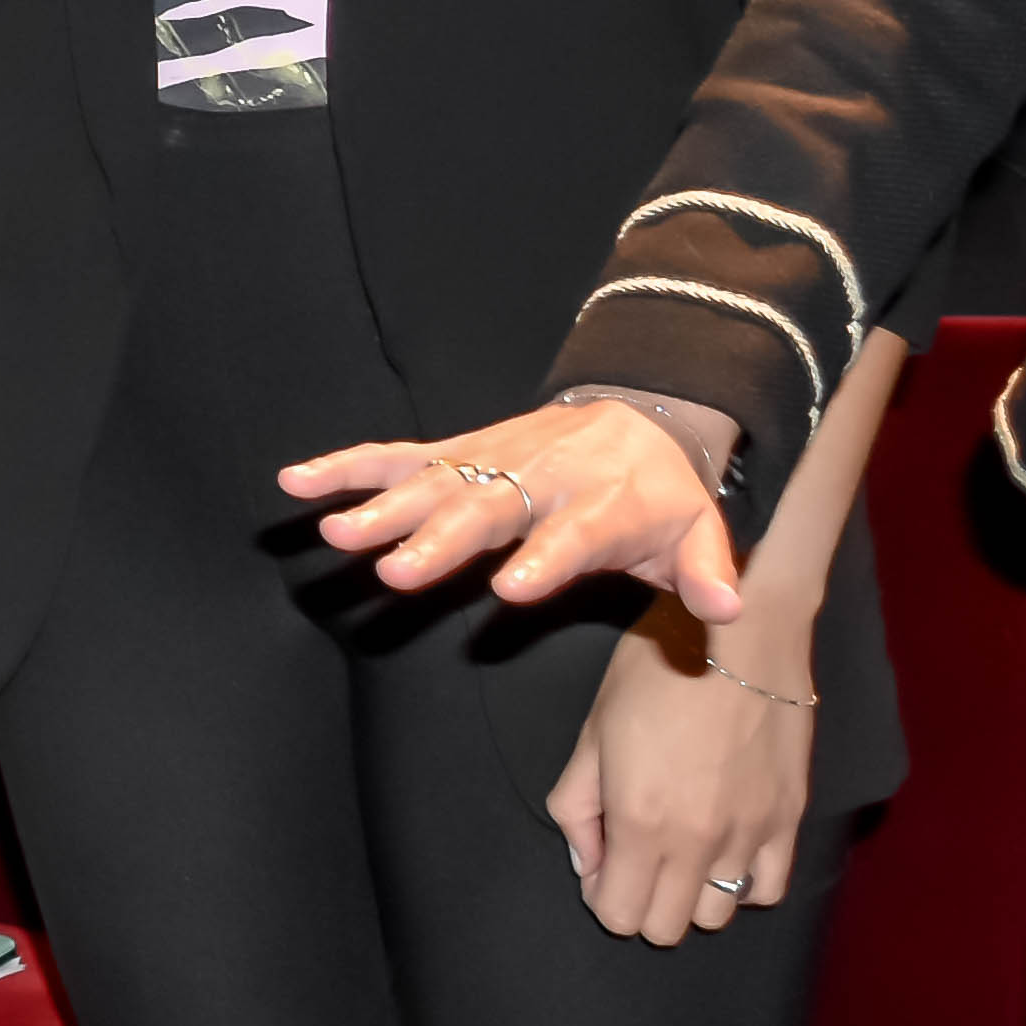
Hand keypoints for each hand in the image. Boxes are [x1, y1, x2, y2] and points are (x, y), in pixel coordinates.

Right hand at [279, 395, 743, 614]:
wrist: (638, 413)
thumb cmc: (662, 493)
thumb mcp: (700, 530)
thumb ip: (708, 572)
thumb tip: (728, 611)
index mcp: (600, 504)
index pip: (572, 536)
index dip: (544, 561)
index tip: (510, 590)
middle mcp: (537, 477)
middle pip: (484, 509)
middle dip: (438, 539)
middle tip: (395, 571)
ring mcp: (490, 460)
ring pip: (432, 483)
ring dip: (381, 507)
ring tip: (335, 533)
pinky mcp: (457, 451)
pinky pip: (396, 456)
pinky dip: (346, 466)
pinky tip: (297, 481)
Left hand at [551, 600, 813, 945]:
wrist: (740, 632)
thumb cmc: (654, 670)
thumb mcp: (592, 731)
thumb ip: (577, 806)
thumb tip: (586, 862)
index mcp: (640, 822)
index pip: (619, 916)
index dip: (600, 896)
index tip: (600, 864)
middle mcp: (698, 843)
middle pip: (665, 928)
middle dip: (640, 901)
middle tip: (633, 856)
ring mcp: (750, 835)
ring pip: (717, 916)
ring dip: (690, 894)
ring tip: (680, 849)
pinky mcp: (789, 820)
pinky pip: (768, 888)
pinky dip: (742, 883)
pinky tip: (725, 848)